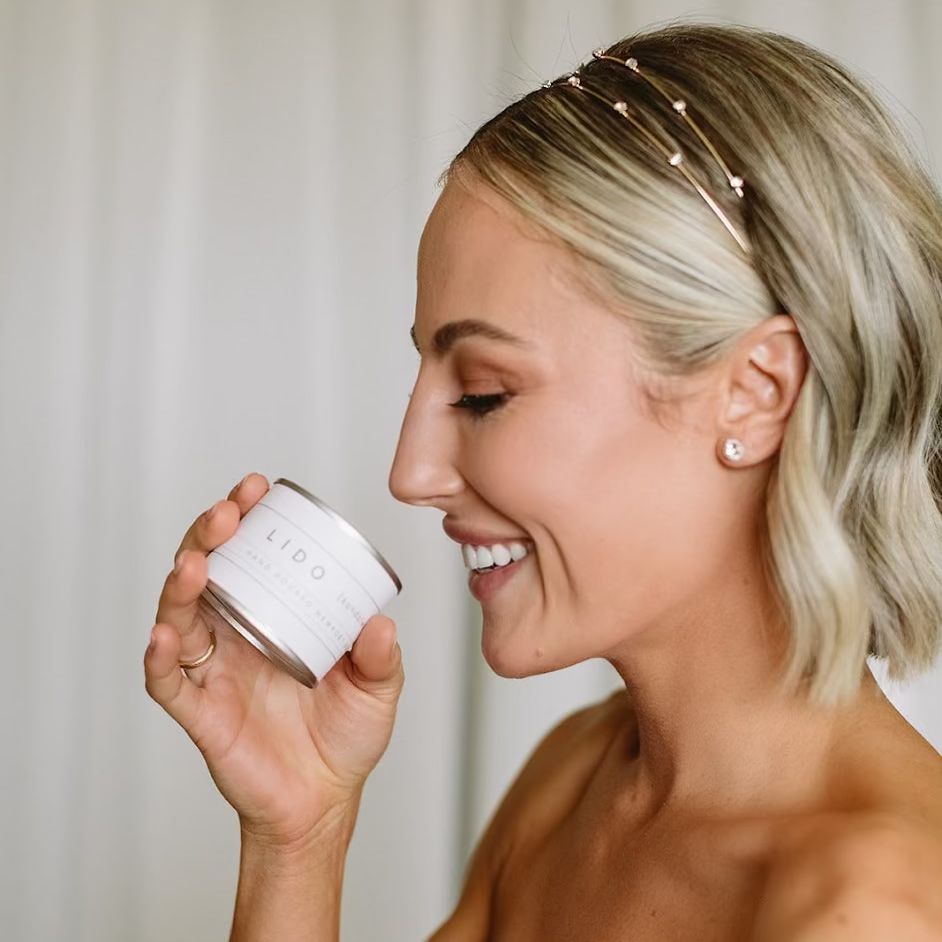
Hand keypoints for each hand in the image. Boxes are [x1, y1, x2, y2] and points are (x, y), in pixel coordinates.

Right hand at [144, 474, 403, 847]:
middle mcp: (237, 635)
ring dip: (181, 584)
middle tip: (228, 513)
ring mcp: (214, 671)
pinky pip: (169, 682)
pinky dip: (161, 658)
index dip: (247, 520)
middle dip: (209, 535)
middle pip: (207, 572)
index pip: (251, 556)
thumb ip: (381, 657)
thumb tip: (380, 624)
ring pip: (181, 616)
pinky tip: (165, 636)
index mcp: (274, 617)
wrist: (324, 802)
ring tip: (196, 562)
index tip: (256, 489)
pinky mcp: (200, 712)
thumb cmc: (346, 738)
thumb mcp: (377, 688)